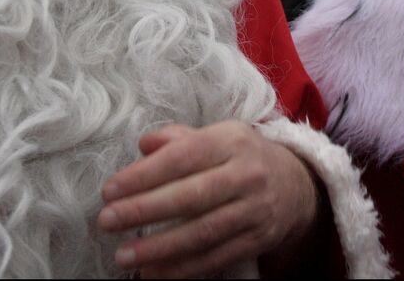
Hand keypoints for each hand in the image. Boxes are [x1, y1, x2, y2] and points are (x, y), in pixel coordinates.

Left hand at [98, 121, 320, 277]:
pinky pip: (216, 258)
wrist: (296, 185)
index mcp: (232, 140)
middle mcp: (247, 173)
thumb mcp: (217, 136)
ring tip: (123, 256)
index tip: (110, 190)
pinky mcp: (258, 239)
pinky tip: (153, 273)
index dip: (144, 175)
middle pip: (192, 196)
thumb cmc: (241, 157)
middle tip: (107, 221)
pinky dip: (183, 269)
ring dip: (160, 247)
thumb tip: (144, 146)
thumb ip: (179, 139)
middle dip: (145, 210)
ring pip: (203, 232)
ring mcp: (255, 209)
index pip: (183, 156)